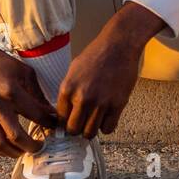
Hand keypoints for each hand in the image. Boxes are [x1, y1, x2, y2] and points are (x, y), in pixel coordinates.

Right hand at [0, 25, 58, 157]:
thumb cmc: (1, 64)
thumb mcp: (25, 73)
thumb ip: (38, 94)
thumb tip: (51, 113)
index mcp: (11, 90)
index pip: (35, 114)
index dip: (48, 123)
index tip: (55, 127)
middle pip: (15, 136)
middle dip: (32, 146)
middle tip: (41, 146)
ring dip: (15, 152)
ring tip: (25, 150)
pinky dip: (0, 149)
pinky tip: (10, 148)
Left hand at [56, 3, 166, 138]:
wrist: (118, 45)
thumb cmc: (97, 54)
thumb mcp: (73, 70)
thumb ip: (69, 91)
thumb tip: (65, 111)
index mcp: (68, 88)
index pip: (60, 118)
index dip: (65, 121)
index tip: (70, 121)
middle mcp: (82, 98)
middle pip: (74, 130)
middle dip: (77, 129)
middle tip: (82, 123)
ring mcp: (100, 103)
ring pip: (90, 133)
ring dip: (92, 129)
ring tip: (95, 120)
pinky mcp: (117, 105)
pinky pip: (108, 128)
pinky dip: (107, 126)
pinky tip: (107, 117)